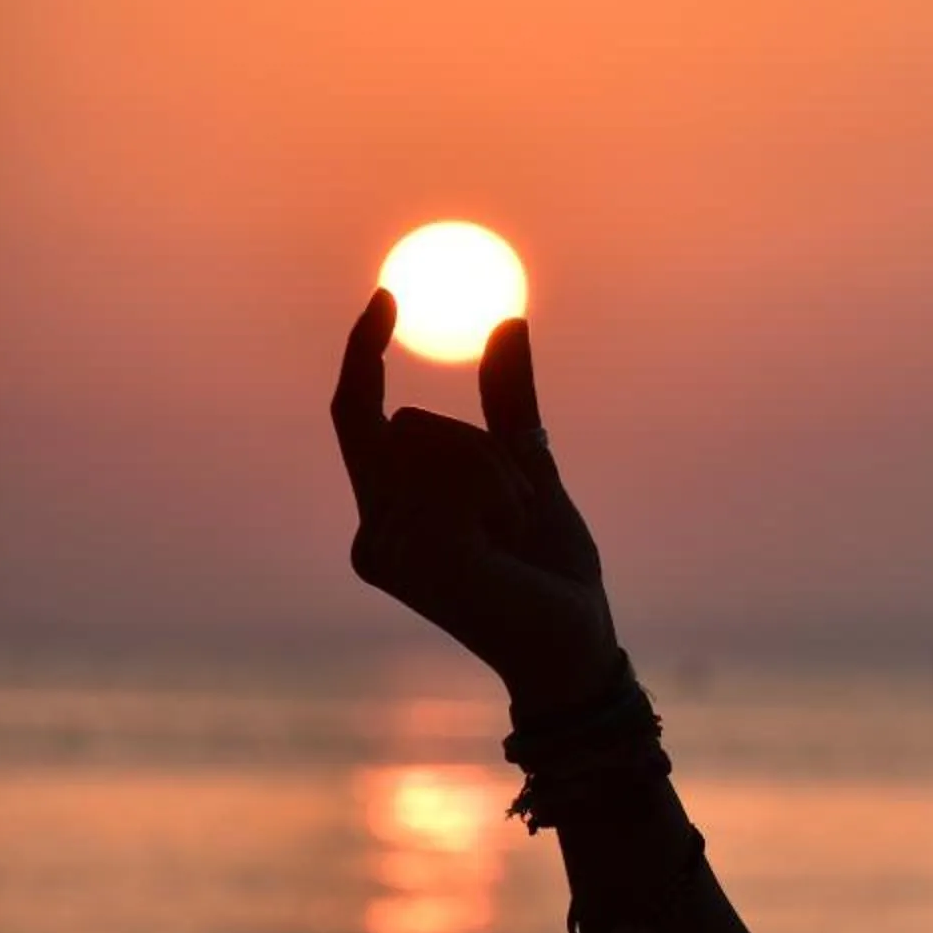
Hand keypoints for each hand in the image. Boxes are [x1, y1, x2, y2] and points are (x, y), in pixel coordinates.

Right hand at [330, 289, 624, 711]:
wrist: (576, 637)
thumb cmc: (551, 566)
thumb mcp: (531, 467)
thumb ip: (509, 402)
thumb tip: (506, 320)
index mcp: (391, 506)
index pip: (357, 414)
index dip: (362, 352)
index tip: (388, 294)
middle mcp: (371, 529)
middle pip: (407, 422)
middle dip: (479, 444)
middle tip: (519, 505)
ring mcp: (383, 548)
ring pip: (429, 443)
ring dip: (494, 471)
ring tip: (513, 532)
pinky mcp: (406, 559)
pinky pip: (448, 476)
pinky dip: (495, 493)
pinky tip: (507, 545)